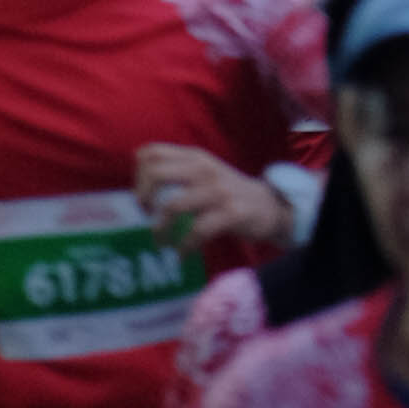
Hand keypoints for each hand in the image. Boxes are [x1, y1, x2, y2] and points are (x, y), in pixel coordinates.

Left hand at [135, 143, 294, 251]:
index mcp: (195, 157)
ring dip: (160, 230)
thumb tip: (137, 170)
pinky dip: (185, 246)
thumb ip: (177, 169)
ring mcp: (218, 190)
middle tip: (146, 215)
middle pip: (156, 174)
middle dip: (143, 198)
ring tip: (161, 242)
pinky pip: (197, 231)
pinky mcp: (232, 213)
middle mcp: (204, 169)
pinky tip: (182, 254)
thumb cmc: (228, 192)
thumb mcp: (204, 172)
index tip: (143, 196)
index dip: (139, 175)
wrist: (270, 206)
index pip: (152, 153)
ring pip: (173, 206)